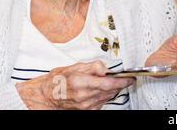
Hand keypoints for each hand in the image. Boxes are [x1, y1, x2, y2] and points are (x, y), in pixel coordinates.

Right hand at [16, 61, 133, 109]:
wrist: (46, 95)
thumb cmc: (59, 80)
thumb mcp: (75, 66)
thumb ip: (94, 66)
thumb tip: (106, 68)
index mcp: (82, 82)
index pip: (108, 83)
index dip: (122, 81)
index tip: (130, 78)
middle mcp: (85, 96)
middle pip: (111, 90)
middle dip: (119, 83)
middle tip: (124, 77)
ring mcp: (86, 105)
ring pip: (108, 96)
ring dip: (113, 89)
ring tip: (111, 82)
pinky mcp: (87, 110)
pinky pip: (102, 102)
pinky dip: (106, 95)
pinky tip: (102, 90)